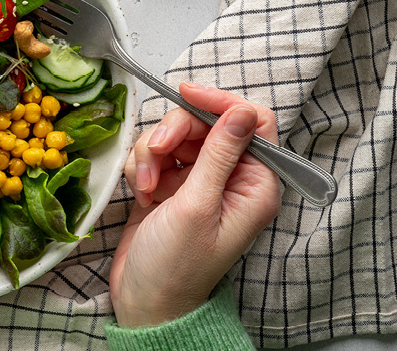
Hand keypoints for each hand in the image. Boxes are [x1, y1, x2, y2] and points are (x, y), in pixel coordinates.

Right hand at [108, 83, 282, 326]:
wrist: (144, 301)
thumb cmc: (176, 266)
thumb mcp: (198, 206)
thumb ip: (219, 155)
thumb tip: (242, 111)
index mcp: (255, 185)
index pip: (251, 122)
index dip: (220, 103)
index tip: (186, 94)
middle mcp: (231, 179)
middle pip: (206, 123)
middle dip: (175, 133)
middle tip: (157, 154)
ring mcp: (199, 181)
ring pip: (175, 135)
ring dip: (153, 153)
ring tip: (146, 185)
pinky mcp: (171, 185)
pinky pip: (156, 153)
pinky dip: (143, 165)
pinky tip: (141, 192)